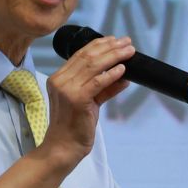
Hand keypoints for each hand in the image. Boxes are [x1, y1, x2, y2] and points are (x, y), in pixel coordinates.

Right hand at [40, 35, 135, 165]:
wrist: (63, 147)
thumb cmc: (75, 126)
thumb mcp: (90, 102)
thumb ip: (104, 88)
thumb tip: (123, 76)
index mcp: (58, 78)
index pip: (80, 54)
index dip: (99, 45)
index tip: (115, 40)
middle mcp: (60, 80)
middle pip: (87, 56)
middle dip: (110, 47)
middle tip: (127, 42)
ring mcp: (67, 89)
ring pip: (93, 65)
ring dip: (114, 56)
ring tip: (129, 51)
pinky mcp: (77, 99)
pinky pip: (98, 82)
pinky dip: (112, 74)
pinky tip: (123, 70)